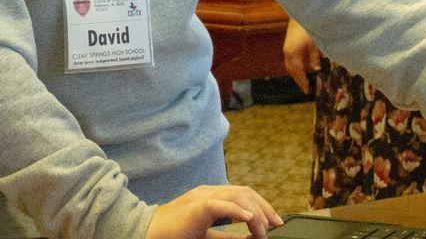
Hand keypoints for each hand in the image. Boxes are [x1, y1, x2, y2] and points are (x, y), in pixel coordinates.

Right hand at [146, 185, 282, 238]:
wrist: (149, 232)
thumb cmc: (175, 233)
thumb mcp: (207, 235)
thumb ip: (227, 236)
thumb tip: (248, 238)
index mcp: (211, 196)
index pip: (243, 193)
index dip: (262, 204)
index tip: (275, 221)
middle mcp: (209, 192)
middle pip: (244, 191)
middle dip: (263, 207)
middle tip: (275, 224)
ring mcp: (202, 197)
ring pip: (236, 195)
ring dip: (254, 212)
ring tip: (262, 230)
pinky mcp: (196, 206)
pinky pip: (220, 204)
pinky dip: (237, 210)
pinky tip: (248, 218)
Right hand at [282, 19, 320, 94]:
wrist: (300, 13)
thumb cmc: (309, 27)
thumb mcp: (314, 43)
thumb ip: (314, 57)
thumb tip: (315, 70)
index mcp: (293, 54)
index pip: (298, 72)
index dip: (302, 82)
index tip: (307, 91)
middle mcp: (287, 52)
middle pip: (291, 70)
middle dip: (298, 79)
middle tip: (305, 88)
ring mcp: (287, 47)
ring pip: (290, 65)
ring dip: (296, 73)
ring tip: (303, 80)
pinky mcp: (288, 43)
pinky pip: (290, 59)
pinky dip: (295, 66)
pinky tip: (302, 67)